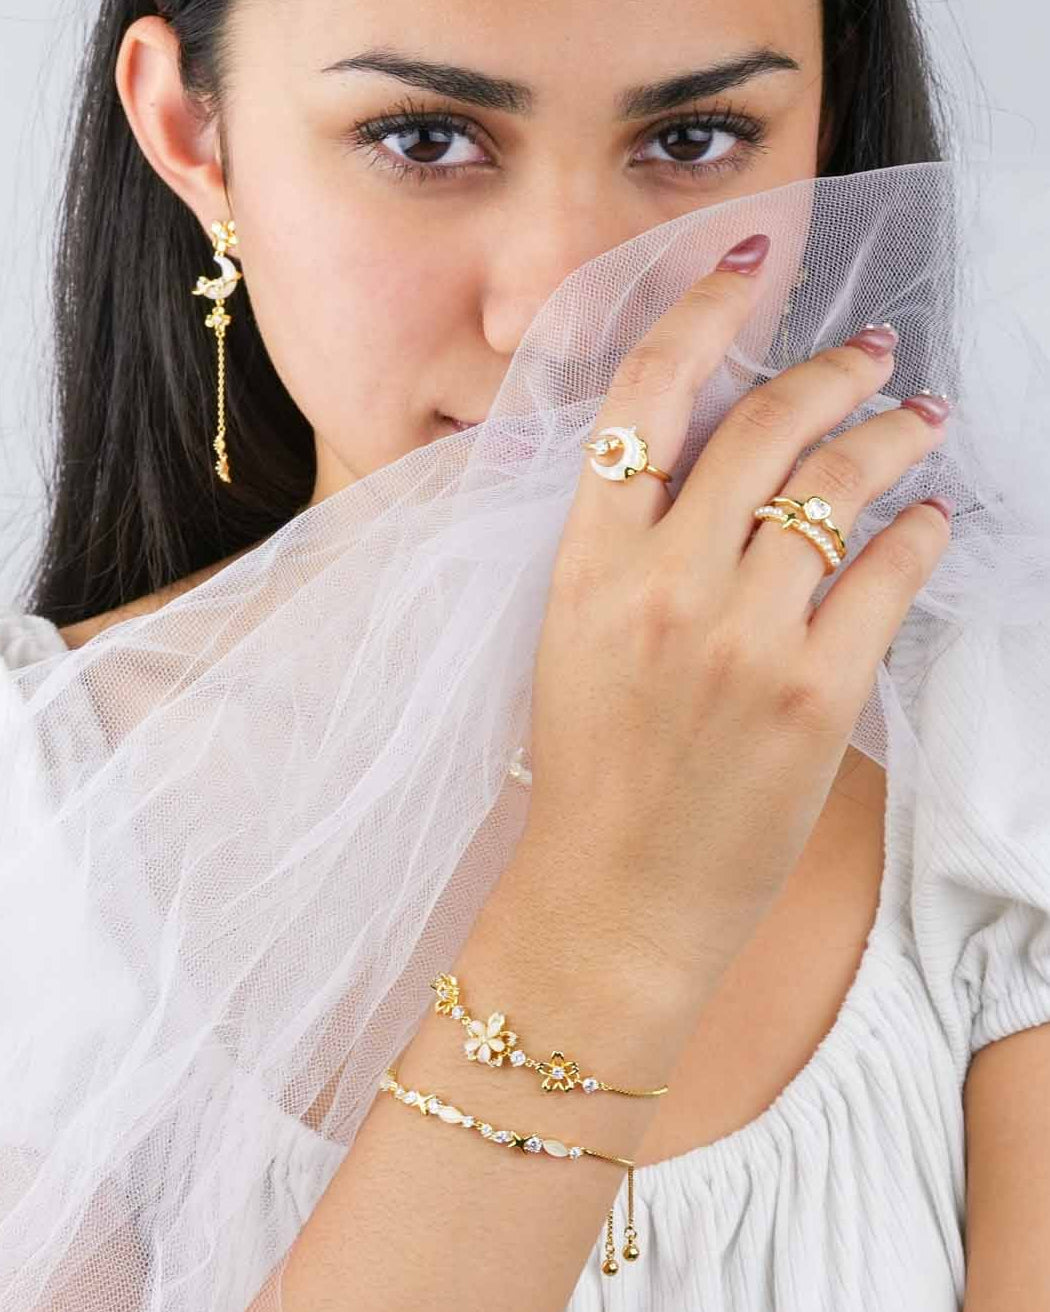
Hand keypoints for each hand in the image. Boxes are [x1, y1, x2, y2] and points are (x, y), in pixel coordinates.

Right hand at [517, 233, 949, 976]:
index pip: (644, 399)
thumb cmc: (590, 771)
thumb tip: (715, 455)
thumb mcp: (576, 634)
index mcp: (588, 563)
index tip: (745, 267)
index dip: (698, 313)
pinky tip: (929, 514)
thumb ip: (630, 541)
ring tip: (922, 416)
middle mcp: (664, 584)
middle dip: (831, 369)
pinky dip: (919, 530)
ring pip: (837, 487)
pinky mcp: (813, 694)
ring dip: (893, 434)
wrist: (615, 896)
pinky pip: (888, 574)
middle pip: (764, 425)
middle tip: (871, 352)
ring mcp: (743, 638)